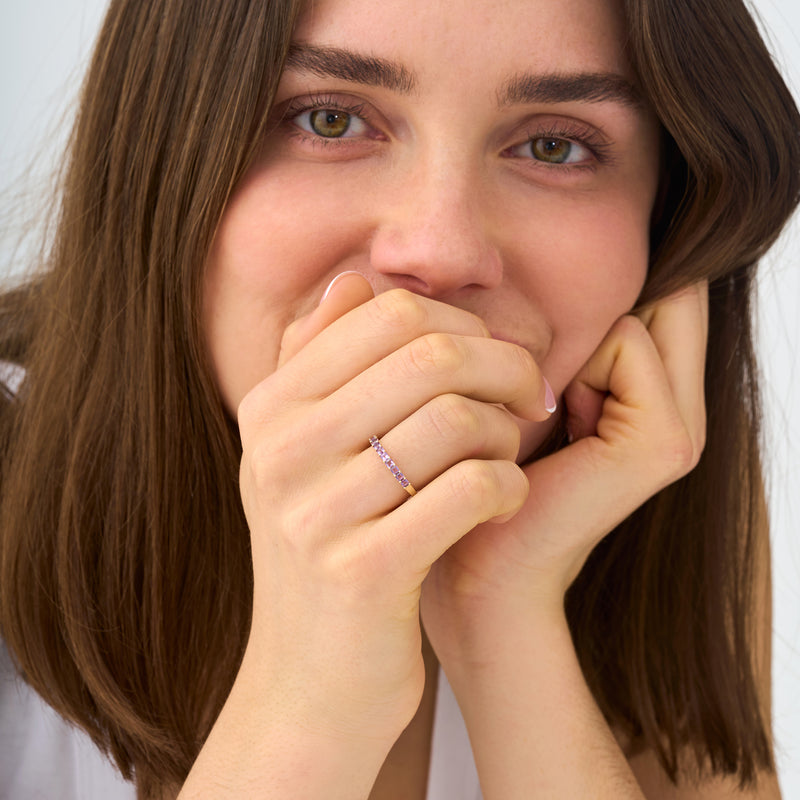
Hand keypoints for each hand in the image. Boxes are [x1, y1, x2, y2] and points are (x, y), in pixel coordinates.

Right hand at [234, 273, 549, 745]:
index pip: (387, 312)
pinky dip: (509, 484)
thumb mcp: (304, 454)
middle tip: (534, 393)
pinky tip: (508, 497)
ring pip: (458, 418)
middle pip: (430, 354)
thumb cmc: (329, 548)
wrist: (312, 679)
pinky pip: (471, 489)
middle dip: (505, 365)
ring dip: (509, 431)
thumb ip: (317, 362)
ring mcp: (316, 512)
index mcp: (269, 407)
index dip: (464, 322)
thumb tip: (351, 283)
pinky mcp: (363, 572)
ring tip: (513, 452)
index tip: (498, 356)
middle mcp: (280, 451)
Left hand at [420, 282, 707, 667]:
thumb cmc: (487, 472)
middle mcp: (681, 410)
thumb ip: (564, 337)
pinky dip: (574, 371)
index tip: (542, 372)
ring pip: (633, 317)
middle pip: (655, 299)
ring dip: (572, 352)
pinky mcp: (664, 441)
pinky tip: (551, 432)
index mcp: (652, 398)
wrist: (479, 563)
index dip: (589, 310)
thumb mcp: (527, 391)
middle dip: (586, 327)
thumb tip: (570, 275)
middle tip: (546, 394)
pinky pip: (624, 345)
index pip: (653, 297)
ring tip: (547, 420)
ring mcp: (682, 428)